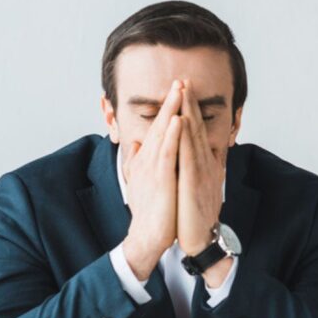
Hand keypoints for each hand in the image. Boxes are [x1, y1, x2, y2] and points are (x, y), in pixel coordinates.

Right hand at [121, 80, 183, 279]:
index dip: (168, 109)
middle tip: (179, 80)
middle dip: (170, 102)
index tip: (178, 91)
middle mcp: (146, 160)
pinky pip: (166, 153)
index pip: (158, 129)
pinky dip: (171, 135)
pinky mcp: (159, 179)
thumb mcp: (147, 182)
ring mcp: (151, 169)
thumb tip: (138, 147)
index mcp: (147, 160)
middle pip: (159, 125)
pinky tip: (177, 120)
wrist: (149, 236)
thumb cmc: (152, 211)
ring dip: (170, 110)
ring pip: (162, 133)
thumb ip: (144, 163)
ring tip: (179, 90)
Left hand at [177, 80, 225, 257]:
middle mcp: (207, 165)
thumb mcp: (197, 189)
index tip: (186, 91)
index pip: (198, 133)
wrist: (202, 240)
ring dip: (189, 112)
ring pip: (195, 136)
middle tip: (185, 79)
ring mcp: (202, 172)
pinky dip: (185, 136)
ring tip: (183, 91)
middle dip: (191, 103)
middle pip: (198, 128)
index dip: (193, 111)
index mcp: (205, 165)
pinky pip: (188, 155)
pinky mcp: (193, 183)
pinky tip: (180, 121)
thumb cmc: (196, 217)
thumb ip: (194, 170)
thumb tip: (191, 157)